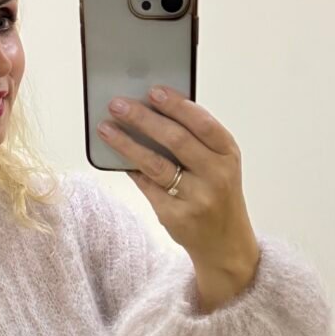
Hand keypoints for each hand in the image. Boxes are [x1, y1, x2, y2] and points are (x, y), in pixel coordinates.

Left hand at [97, 85, 259, 286]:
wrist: (225, 244)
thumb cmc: (218, 194)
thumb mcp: (220, 165)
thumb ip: (196, 141)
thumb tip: (152, 110)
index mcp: (228, 155)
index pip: (202, 123)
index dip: (176, 105)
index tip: (152, 91)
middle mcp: (216, 176)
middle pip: (175, 140)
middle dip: (143, 119)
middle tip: (117, 105)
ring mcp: (196, 198)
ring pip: (154, 164)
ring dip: (126, 143)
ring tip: (106, 128)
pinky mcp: (175, 216)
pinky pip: (147, 187)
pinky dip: (131, 170)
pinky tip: (117, 157)